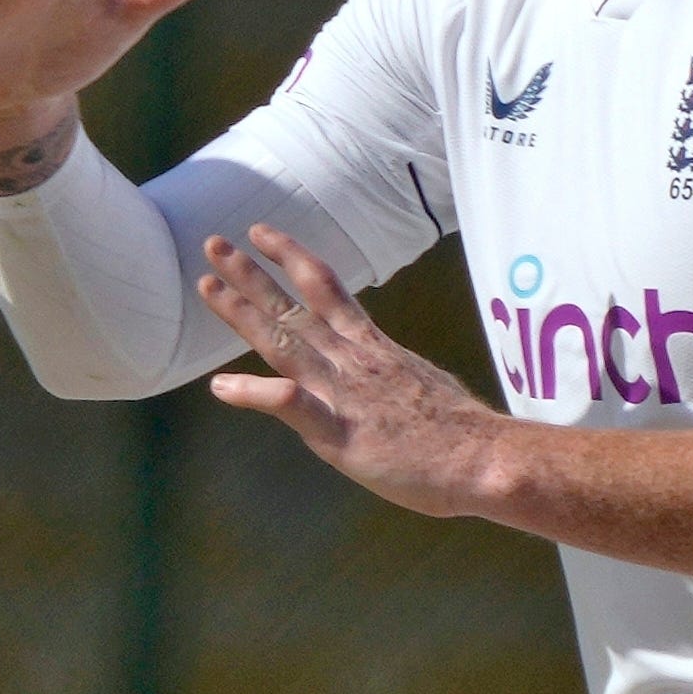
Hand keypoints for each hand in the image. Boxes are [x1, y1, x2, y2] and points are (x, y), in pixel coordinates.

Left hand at [198, 224, 512, 516]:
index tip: (262, 233)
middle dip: (252, 274)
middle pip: (296, 308)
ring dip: (244, 313)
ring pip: (286, 343)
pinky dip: (257, 394)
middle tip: (213, 243)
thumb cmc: (462, 433)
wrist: (485, 459)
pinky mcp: (341, 434)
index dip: (292, 258)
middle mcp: (354, 361)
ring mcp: (345, 395)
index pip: (328, 290)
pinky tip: (222, 387)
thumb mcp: (424, 384)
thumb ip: (393, 374)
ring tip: (207, 287)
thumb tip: (388, 374)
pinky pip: (293, 408)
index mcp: (374, 349)